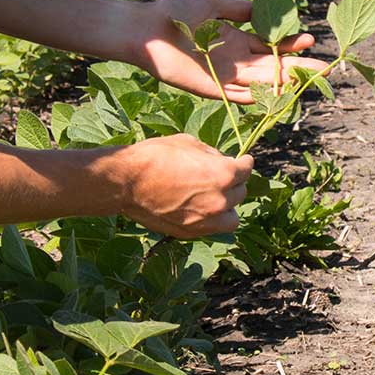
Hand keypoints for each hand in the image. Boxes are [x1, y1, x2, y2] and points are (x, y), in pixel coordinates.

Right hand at [109, 134, 254, 237]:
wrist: (127, 182)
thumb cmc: (155, 156)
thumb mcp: (188, 143)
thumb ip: (210, 154)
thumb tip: (220, 160)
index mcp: (224, 174)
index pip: (246, 169)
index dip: (245, 163)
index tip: (243, 161)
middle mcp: (220, 200)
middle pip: (240, 193)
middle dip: (234, 183)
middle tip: (223, 177)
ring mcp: (206, 220)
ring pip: (232, 218)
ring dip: (228, 207)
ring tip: (216, 199)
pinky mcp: (191, 232)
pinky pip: (212, 228)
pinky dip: (212, 220)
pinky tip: (201, 210)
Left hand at [137, 0, 326, 103]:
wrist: (146, 29)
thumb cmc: (175, 12)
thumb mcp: (213, 4)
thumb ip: (238, 9)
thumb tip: (265, 7)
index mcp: (236, 40)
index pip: (271, 45)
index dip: (291, 45)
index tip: (311, 40)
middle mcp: (234, 61)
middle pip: (273, 67)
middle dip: (299, 68)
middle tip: (325, 69)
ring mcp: (224, 76)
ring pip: (261, 83)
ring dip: (284, 84)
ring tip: (308, 81)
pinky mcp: (211, 89)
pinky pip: (238, 97)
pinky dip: (257, 98)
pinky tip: (278, 95)